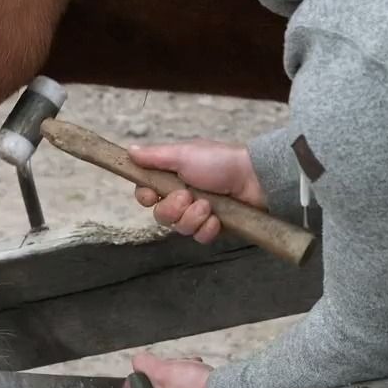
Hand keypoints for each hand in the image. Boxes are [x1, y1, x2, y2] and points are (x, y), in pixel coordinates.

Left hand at [122, 351, 211, 387]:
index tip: (146, 368)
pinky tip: (198, 375)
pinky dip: (189, 380)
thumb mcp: (162, 370)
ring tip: (190, 368)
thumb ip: (144, 365)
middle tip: (173, 366)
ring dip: (178, 373)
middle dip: (163, 372)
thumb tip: (138, 362)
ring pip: (169, 387)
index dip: (137, 376)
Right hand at [127, 139, 265, 243]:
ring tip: (209, 206)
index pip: (145, 195)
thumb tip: (129, 150)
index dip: (145, 198)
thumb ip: (155, 156)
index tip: (151, 196)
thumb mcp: (184, 154)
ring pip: (179, 228)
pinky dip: (208, 229)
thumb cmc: (221, 162)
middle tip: (189, 196)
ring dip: (193, 217)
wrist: (257, 178)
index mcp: (172, 178)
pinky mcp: (214, 227)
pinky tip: (219, 219)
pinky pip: (199, 237)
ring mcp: (198, 214)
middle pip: (160, 215)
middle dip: (173, 208)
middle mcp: (182, 197)